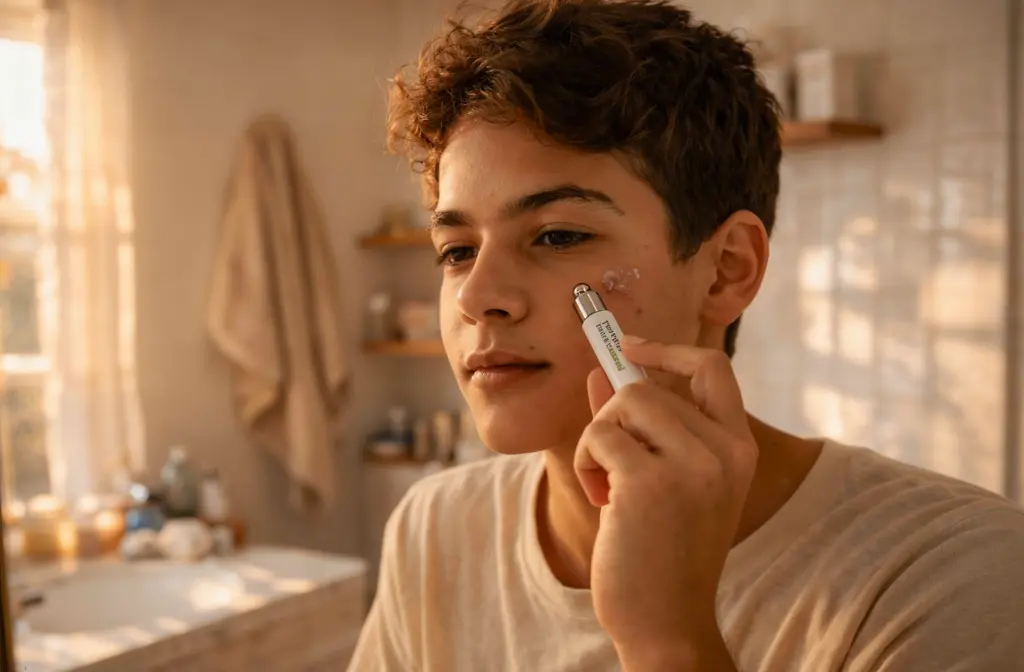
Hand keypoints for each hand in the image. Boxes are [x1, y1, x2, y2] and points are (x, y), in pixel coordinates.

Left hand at [575, 337, 756, 669]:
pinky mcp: (650, 483)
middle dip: (612, 420)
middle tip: (611, 467)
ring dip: (597, 441)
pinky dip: (586, 462)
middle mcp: (725, 452)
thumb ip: (637, 424)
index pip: (713, 368)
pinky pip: (599, 435)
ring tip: (608, 488)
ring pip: (621, 404)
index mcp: (738, 449)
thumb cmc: (661, 552)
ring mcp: (692, 466)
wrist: (665, 624)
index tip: (628, 346)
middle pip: (646, 387)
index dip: (668, 350)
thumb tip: (602, 371)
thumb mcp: (662, 480)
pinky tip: (603, 501)